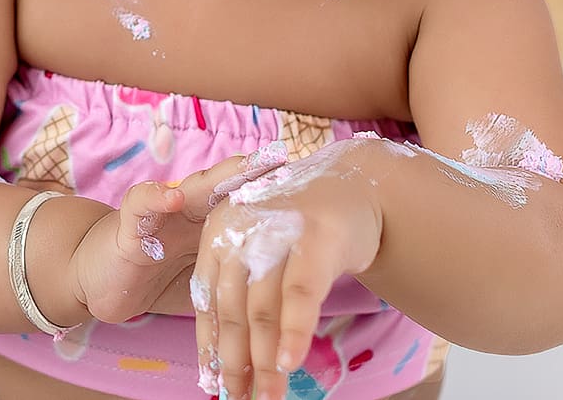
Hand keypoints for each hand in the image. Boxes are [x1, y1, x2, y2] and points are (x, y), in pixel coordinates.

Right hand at [68, 146, 294, 327]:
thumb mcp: (205, 279)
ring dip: (216, 177)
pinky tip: (170, 198)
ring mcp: (160, 214)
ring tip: (243, 166)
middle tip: (282, 159)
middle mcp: (187, 211)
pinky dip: (154, 199)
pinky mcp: (129, 227)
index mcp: (209, 223)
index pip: (244, 201)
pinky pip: (140, 205)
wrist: (100, 280)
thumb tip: (293, 292)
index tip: (307, 181)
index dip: (271, 192)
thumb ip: (238, 278)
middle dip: (253, 173)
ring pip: (190, 187)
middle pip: (225, 187)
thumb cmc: (157, 276)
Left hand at [191, 139, 383, 399]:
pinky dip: (293, 332)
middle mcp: (240, 229)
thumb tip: (236, 356)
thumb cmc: (304, 226)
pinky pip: (299, 294)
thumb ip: (247, 292)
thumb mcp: (264, 250)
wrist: (355, 184)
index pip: (207, 300)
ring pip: (263, 309)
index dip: (211, 345)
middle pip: (232, 310)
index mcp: (218, 232)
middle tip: (240, 399)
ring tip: (267, 396)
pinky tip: (288, 363)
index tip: (214, 384)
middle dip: (235, 362)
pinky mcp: (315, 239)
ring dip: (264, 360)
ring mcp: (277, 233)